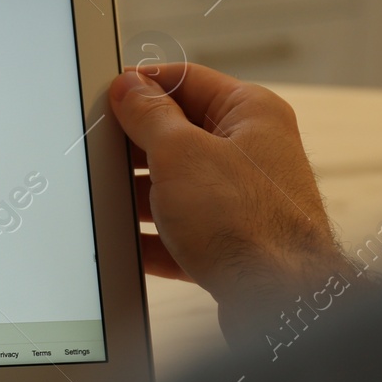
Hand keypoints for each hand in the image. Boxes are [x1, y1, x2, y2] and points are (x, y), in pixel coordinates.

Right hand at [108, 63, 352, 339]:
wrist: (278, 300)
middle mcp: (253, 152)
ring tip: (110, 200)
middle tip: (102, 151)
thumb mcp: (181, 154)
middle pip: (180, 135)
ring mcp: (244, 200)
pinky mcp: (234, 243)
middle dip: (137, 146)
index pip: (187, 80)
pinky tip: (130, 244)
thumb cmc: (247, 223)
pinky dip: (156, 237)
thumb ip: (150, 116)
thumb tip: (130, 87)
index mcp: (251, 113)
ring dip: (142, 195)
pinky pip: (184, 231)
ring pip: (179, 186)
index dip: (144, 85)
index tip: (110, 96)